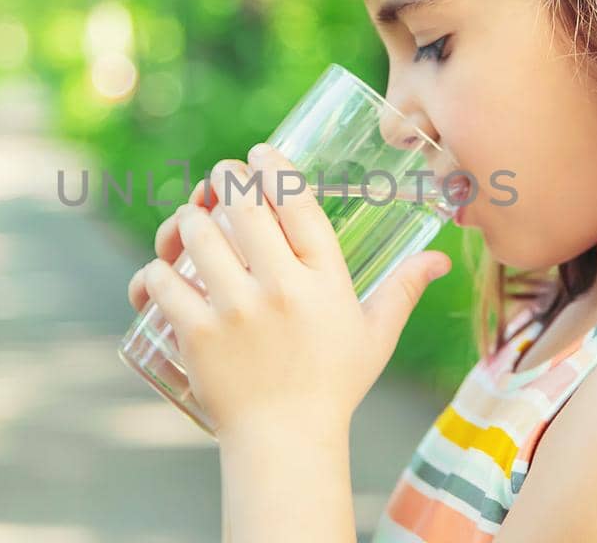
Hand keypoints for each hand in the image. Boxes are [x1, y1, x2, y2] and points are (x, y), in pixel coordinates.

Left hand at [134, 143, 452, 440]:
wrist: (284, 443)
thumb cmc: (332, 386)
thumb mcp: (375, 336)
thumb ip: (403, 290)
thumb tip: (440, 258)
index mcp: (325, 281)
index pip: (297, 202)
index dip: (273, 166)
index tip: (259, 153)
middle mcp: (281, 289)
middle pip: (242, 204)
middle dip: (223, 178)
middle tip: (219, 177)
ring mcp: (236, 311)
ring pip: (197, 233)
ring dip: (187, 218)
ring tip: (191, 219)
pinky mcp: (197, 334)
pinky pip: (163, 280)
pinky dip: (156, 269)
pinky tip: (163, 267)